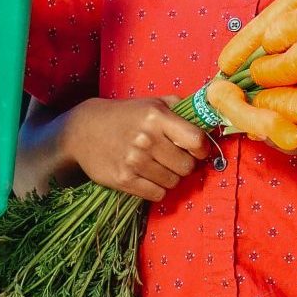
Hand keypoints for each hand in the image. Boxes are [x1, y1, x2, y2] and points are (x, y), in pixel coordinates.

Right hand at [62, 97, 208, 202]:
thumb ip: (183, 110)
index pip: (196, 140)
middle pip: (187, 166)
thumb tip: (212, 120)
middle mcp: (147, 139)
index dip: (202, 148)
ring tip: (159, 165)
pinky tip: (148, 176)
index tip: (197, 149)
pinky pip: (157, 194)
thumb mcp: (154, 103)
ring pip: (173, 182)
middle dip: (185, 164)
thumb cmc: (126, 115)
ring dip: (170, 177)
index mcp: (157, 117)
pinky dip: (157, 188)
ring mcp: (134, 161)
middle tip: (174, 158)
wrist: (84, 130)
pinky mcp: (123, 179)